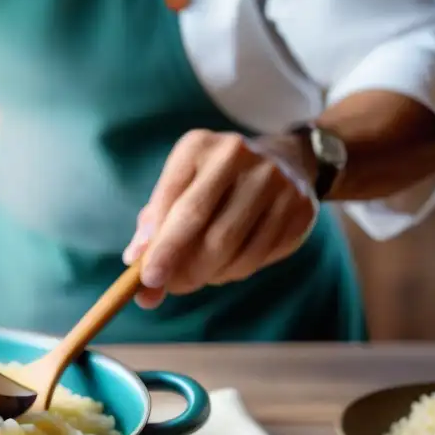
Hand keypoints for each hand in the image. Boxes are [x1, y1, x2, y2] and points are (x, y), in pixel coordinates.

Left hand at [122, 129, 318, 308]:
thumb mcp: (177, 189)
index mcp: (199, 146)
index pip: (175, 203)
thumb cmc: (210, 183)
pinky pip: (260, 256)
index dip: (160, 246)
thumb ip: (152, 227)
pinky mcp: (300, 208)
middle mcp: (240, 156)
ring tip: (196, 276)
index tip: (148, 278)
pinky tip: (226, 265)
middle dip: (183, 268)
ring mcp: (276, 181)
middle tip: (170, 288)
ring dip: (209, 274)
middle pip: (206, 228)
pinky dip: (235, 271)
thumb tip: (134, 263)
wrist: (282, 160)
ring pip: (235, 249)